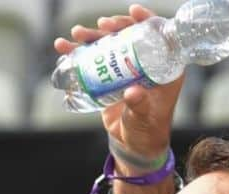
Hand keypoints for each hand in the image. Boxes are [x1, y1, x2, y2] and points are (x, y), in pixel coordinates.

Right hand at [54, 7, 184, 159]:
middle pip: (131, 35)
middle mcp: (146, 65)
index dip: (147, 21)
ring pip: (110, 43)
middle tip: (102, 25)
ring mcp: (127, 69)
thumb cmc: (146, 133)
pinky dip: (78, 51)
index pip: (159, 38)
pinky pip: (95, 58)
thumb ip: (140, 107)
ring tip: (77, 34)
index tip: (133, 11)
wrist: (132, 144)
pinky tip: (64, 47)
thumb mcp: (144, 120)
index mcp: (164, 71)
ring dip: (92, 35)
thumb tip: (132, 94)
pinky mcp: (111, 75)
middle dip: (114, 25)